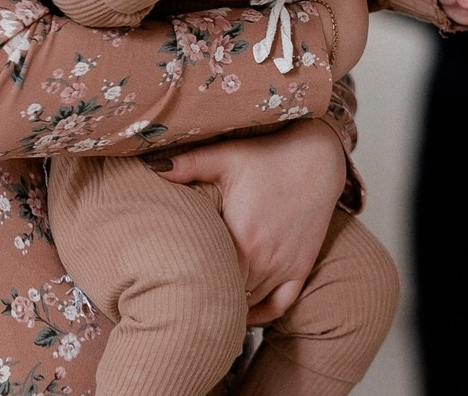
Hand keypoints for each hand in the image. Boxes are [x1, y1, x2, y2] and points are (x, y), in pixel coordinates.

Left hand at [148, 119, 344, 323]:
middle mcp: (264, 260)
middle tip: (182, 294)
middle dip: (206, 296)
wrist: (318, 156)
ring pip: (250, 303)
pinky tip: (245, 309)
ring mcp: (284, 266)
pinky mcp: (301, 266)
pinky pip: (280, 305)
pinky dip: (261, 312)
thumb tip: (149, 165)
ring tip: (206, 301)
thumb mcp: (228, 156)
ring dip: (231, 303)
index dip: (187, 285)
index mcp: (241, 240)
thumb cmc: (270, 155)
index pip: (207, 281)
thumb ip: (188, 164)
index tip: (170, 282)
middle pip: (227, 296)